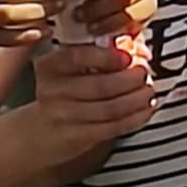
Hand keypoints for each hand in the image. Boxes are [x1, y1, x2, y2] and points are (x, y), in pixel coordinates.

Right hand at [30, 29, 156, 142]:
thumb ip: (106, 53)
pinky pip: (112, 127)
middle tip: (145, 73)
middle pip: (102, 85)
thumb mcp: (75, 67)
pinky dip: (136, 117)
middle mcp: (52, 90)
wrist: (38, 131)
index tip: (129, 57)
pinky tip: (145, 109)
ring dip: (138, 99)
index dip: (108, 56)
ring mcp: (63, 115)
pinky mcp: (75, 136)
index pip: (78, 57)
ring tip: (148, 91)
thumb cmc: (65, 90)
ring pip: (111, 108)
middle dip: (133, 78)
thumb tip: (138, 49)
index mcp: (51, 66)